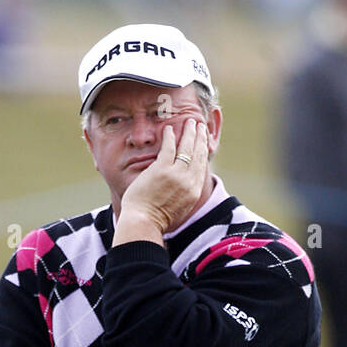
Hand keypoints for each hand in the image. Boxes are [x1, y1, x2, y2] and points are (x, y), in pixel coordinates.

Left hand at [118, 119, 208, 235]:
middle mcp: (189, 182)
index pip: (201, 166)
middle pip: (198, 154)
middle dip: (200, 137)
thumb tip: (183, 190)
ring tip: (189, 121)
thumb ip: (183, 196)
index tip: (203, 141)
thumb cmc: (155, 222)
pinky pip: (169, 147)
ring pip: (187, 148)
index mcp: (193, 192)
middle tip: (200, 125)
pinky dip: (170, 136)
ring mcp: (176, 175)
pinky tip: (169, 128)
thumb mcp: (178, 211)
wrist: (144, 224)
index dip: (203, 150)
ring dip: (189, 132)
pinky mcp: (162, 170)